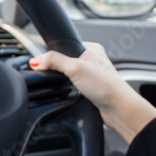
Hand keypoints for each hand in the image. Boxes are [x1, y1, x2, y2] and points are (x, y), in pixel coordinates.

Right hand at [29, 42, 155, 143]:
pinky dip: (68, 89)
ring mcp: (91, 75)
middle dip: (58, 69)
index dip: (52, 53)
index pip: (64, 46)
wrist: (119, 109)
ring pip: (67, 74)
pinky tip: (71, 92)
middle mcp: (92, 60)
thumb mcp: (75, 68)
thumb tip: (36, 61)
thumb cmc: (106, 86)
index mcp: (91, 48)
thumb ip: (54, 61)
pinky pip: (71, 85)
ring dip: (63, 80)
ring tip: (68, 84)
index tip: (43, 62)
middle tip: (60, 75)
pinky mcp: (89, 88)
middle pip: (63, 61)